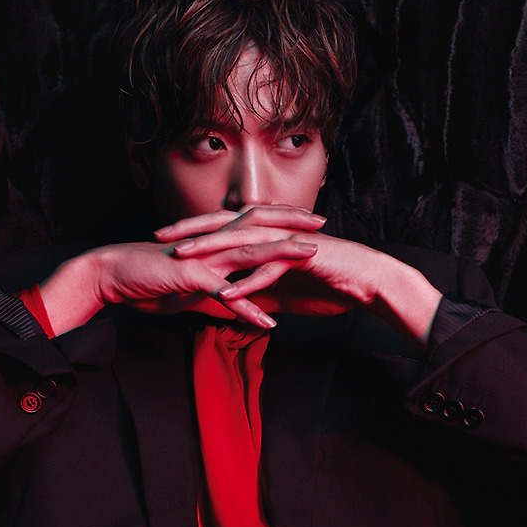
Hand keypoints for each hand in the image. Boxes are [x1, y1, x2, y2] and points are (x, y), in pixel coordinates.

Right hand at [38, 206, 325, 335]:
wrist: (112, 278)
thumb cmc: (146, 282)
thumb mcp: (187, 290)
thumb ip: (213, 294)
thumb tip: (232, 306)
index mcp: (211, 243)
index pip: (252, 227)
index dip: (281, 222)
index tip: (309, 222)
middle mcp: (210, 244)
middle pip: (258, 230)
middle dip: (292, 226)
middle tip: (324, 223)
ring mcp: (201, 258)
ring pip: (249, 254)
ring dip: (282, 256)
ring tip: (312, 257)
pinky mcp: (190, 278)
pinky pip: (225, 295)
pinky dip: (248, 309)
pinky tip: (268, 323)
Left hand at [159, 206, 442, 345]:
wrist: (367, 282)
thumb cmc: (328, 283)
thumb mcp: (283, 290)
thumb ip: (257, 289)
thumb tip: (231, 300)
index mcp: (267, 235)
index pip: (223, 229)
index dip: (193, 233)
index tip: (163, 241)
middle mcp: (274, 232)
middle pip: (225, 226)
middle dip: (190, 230)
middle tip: (159, 237)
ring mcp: (287, 242)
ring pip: (242, 241)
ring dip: (211, 249)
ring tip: (182, 258)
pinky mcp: (302, 259)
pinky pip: (269, 269)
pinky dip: (248, 282)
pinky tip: (227, 294)